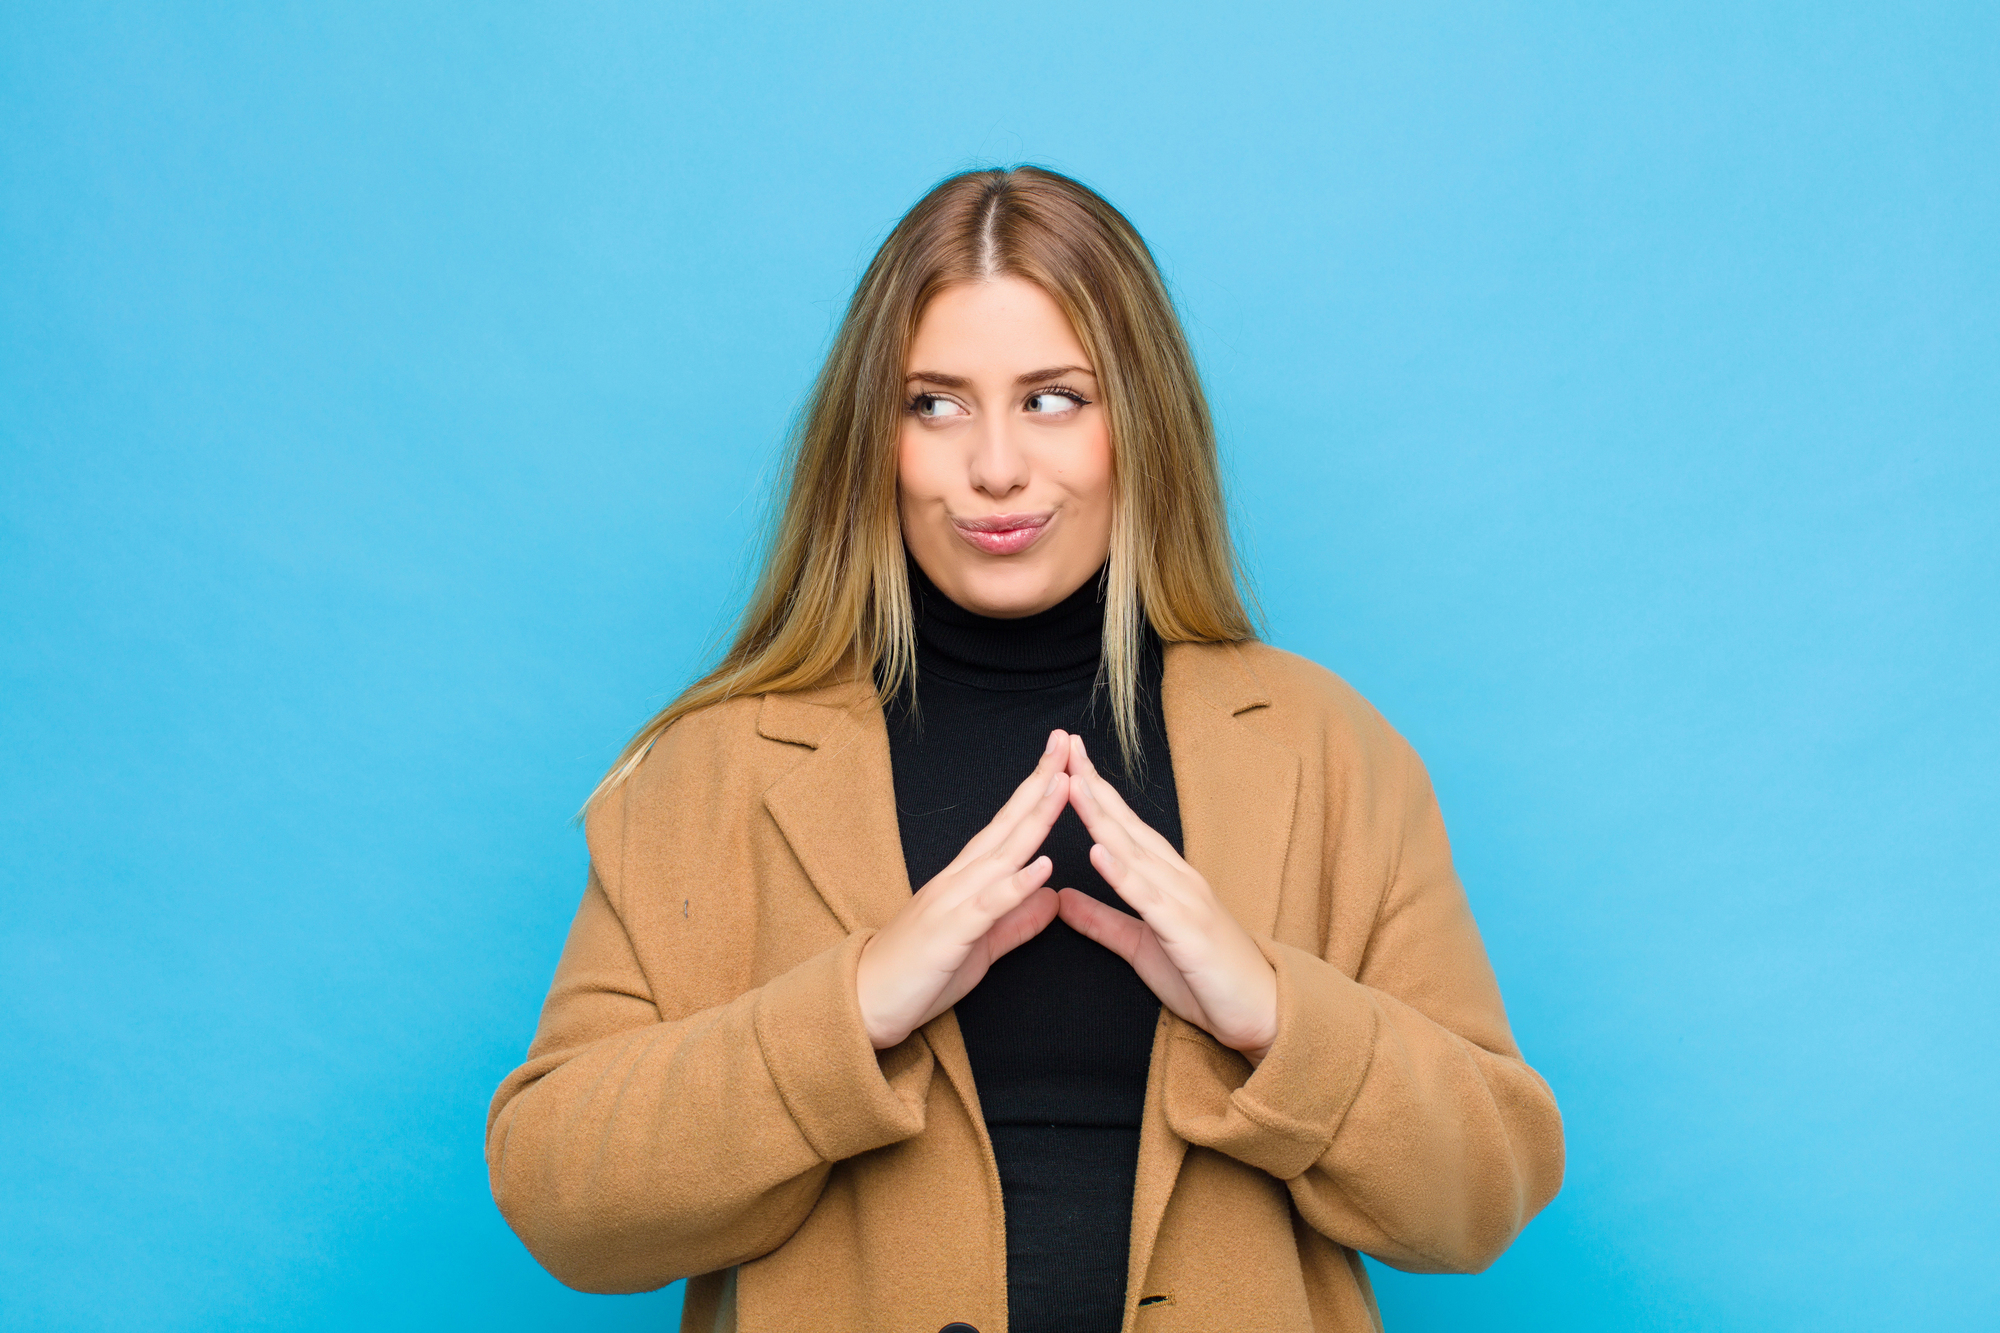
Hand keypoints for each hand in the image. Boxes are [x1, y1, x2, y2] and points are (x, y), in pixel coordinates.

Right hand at [855, 729, 1070, 1048]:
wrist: (865, 1002)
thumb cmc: (919, 974)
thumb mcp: (979, 946)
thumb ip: (1015, 920)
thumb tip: (1052, 896)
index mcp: (968, 880)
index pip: (1009, 827)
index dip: (1037, 793)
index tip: (1064, 762)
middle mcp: (959, 880)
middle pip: (1007, 824)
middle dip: (1039, 784)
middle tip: (1065, 745)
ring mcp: (952, 902)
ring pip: (1001, 854)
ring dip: (1035, 819)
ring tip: (1064, 786)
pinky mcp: (949, 933)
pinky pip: (988, 905)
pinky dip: (1016, 884)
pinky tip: (1043, 866)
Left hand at [1056, 734, 1279, 1063]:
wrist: (1264, 1014)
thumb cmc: (1208, 980)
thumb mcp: (1142, 948)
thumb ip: (1104, 921)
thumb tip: (1063, 897)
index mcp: (1167, 880)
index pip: (1124, 828)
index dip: (1095, 795)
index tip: (1066, 763)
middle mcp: (1178, 879)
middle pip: (1128, 826)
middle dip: (1095, 786)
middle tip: (1066, 747)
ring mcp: (1185, 901)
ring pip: (1135, 852)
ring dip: (1102, 817)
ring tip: (1073, 785)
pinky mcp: (1188, 931)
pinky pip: (1149, 899)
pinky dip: (1123, 873)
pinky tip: (1099, 851)